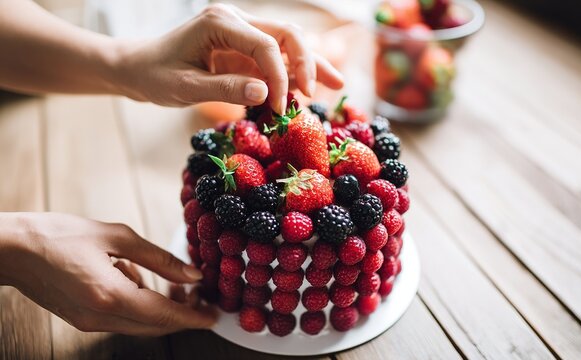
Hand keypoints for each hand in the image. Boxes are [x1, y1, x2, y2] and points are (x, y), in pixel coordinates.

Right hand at [0, 212, 214, 335]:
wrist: (12, 249)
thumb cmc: (59, 234)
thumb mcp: (116, 236)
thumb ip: (158, 258)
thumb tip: (192, 273)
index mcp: (110, 296)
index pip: (164, 316)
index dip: (194, 317)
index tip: (215, 315)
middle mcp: (101, 317)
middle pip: (155, 326)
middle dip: (183, 313)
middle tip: (201, 294)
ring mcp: (90, 322)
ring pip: (141, 324)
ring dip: (163, 308)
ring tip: (177, 284)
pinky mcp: (83, 319)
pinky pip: (124, 318)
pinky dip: (141, 305)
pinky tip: (140, 279)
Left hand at [115, 3, 343, 111]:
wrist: (137, 68)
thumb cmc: (155, 76)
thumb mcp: (185, 87)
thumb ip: (225, 89)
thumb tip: (267, 95)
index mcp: (220, 22)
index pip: (267, 44)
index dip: (282, 76)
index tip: (282, 108)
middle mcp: (235, 20)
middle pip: (287, 34)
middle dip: (307, 63)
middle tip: (315, 94)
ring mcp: (242, 32)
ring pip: (289, 42)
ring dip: (311, 64)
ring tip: (337, 84)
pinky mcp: (244, 48)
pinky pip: (277, 58)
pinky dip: (294, 73)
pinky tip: (311, 88)